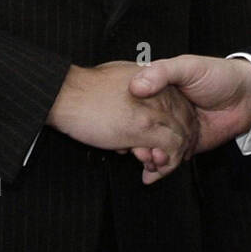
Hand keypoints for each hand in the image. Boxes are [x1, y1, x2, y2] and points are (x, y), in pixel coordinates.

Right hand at [46, 61, 196, 177]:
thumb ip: (134, 90)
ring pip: (180, 138)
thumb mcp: (117, 77)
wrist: (65, 92)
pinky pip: (169, 150)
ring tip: (153, 169)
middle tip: (162, 162)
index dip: (178, 127)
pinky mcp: (145, 127)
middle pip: (185, 123)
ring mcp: (154, 110)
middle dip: (177, 147)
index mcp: (153, 80)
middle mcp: (160, 93)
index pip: (180, 106)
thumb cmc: (84, 88)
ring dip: (170, 159)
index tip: (169, 143)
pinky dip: (165, 165)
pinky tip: (150, 174)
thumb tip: (136, 109)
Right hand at [130, 56, 250, 183]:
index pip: (133, 107)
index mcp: (158, 90)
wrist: (248, 97)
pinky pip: (169, 159)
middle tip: (135, 150)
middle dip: (135, 143)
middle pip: (140, 131)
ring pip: (153, 147)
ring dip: (146, 158)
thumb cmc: (219, 75)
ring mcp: (174, 129)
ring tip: (147, 160)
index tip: (120, 127)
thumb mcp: (187, 66)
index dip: (125, 118)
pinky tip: (151, 174)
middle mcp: (163, 111)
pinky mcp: (186, 145)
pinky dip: (159, 169)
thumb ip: (161, 72)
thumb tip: (136, 86)